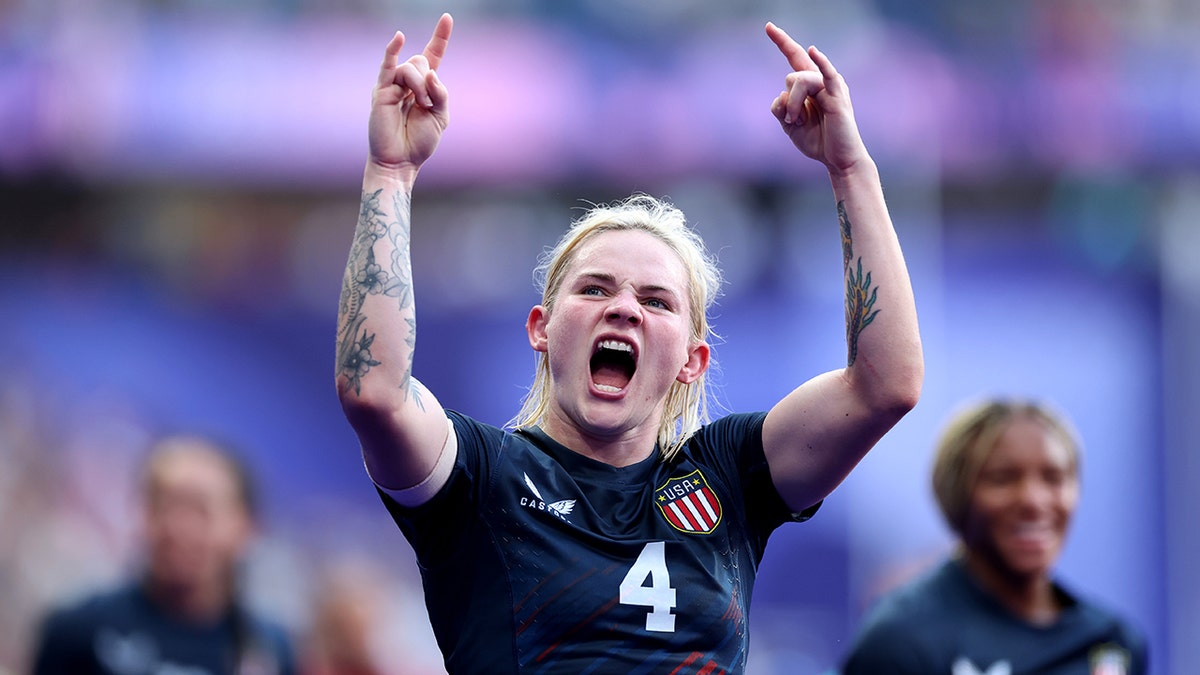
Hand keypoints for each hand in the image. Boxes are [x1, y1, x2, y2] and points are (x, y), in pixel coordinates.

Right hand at [368, 14, 453, 175]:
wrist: (401, 161)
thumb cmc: (419, 142)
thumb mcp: (441, 117)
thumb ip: (441, 94)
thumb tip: (432, 73)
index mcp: (425, 86)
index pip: (433, 55)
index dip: (440, 37)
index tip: (447, 18)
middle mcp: (408, 82)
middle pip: (422, 61)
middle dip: (429, 82)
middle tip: (426, 104)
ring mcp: (393, 85)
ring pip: (411, 67)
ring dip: (419, 86)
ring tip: (418, 106)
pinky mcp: (381, 91)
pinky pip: (388, 65)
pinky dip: (393, 50)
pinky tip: (399, 37)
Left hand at [765, 22, 869, 174]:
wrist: (838, 159)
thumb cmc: (817, 141)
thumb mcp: (789, 126)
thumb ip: (780, 109)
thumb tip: (782, 95)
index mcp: (809, 86)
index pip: (794, 56)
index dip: (782, 41)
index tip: (768, 26)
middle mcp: (820, 81)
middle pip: (791, 76)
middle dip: (786, 102)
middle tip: (793, 122)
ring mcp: (830, 86)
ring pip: (798, 80)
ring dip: (793, 105)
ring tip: (798, 122)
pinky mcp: (837, 95)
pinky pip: (825, 74)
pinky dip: (820, 61)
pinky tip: (813, 51)